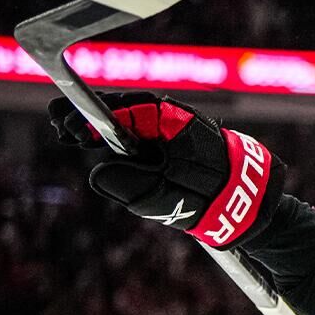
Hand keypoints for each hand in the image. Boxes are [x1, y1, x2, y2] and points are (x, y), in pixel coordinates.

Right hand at [48, 91, 283, 248]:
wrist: (254, 205)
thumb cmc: (216, 199)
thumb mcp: (169, 197)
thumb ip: (132, 186)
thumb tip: (98, 173)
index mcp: (175, 123)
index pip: (126, 110)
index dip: (93, 117)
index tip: (68, 127)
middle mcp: (173, 119)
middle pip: (122, 109)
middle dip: (88, 117)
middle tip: (59, 126)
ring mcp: (172, 131)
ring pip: (128, 123)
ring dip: (98, 127)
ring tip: (68, 133)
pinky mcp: (171, 145)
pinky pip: (138, 137)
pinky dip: (116, 139)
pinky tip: (92, 143)